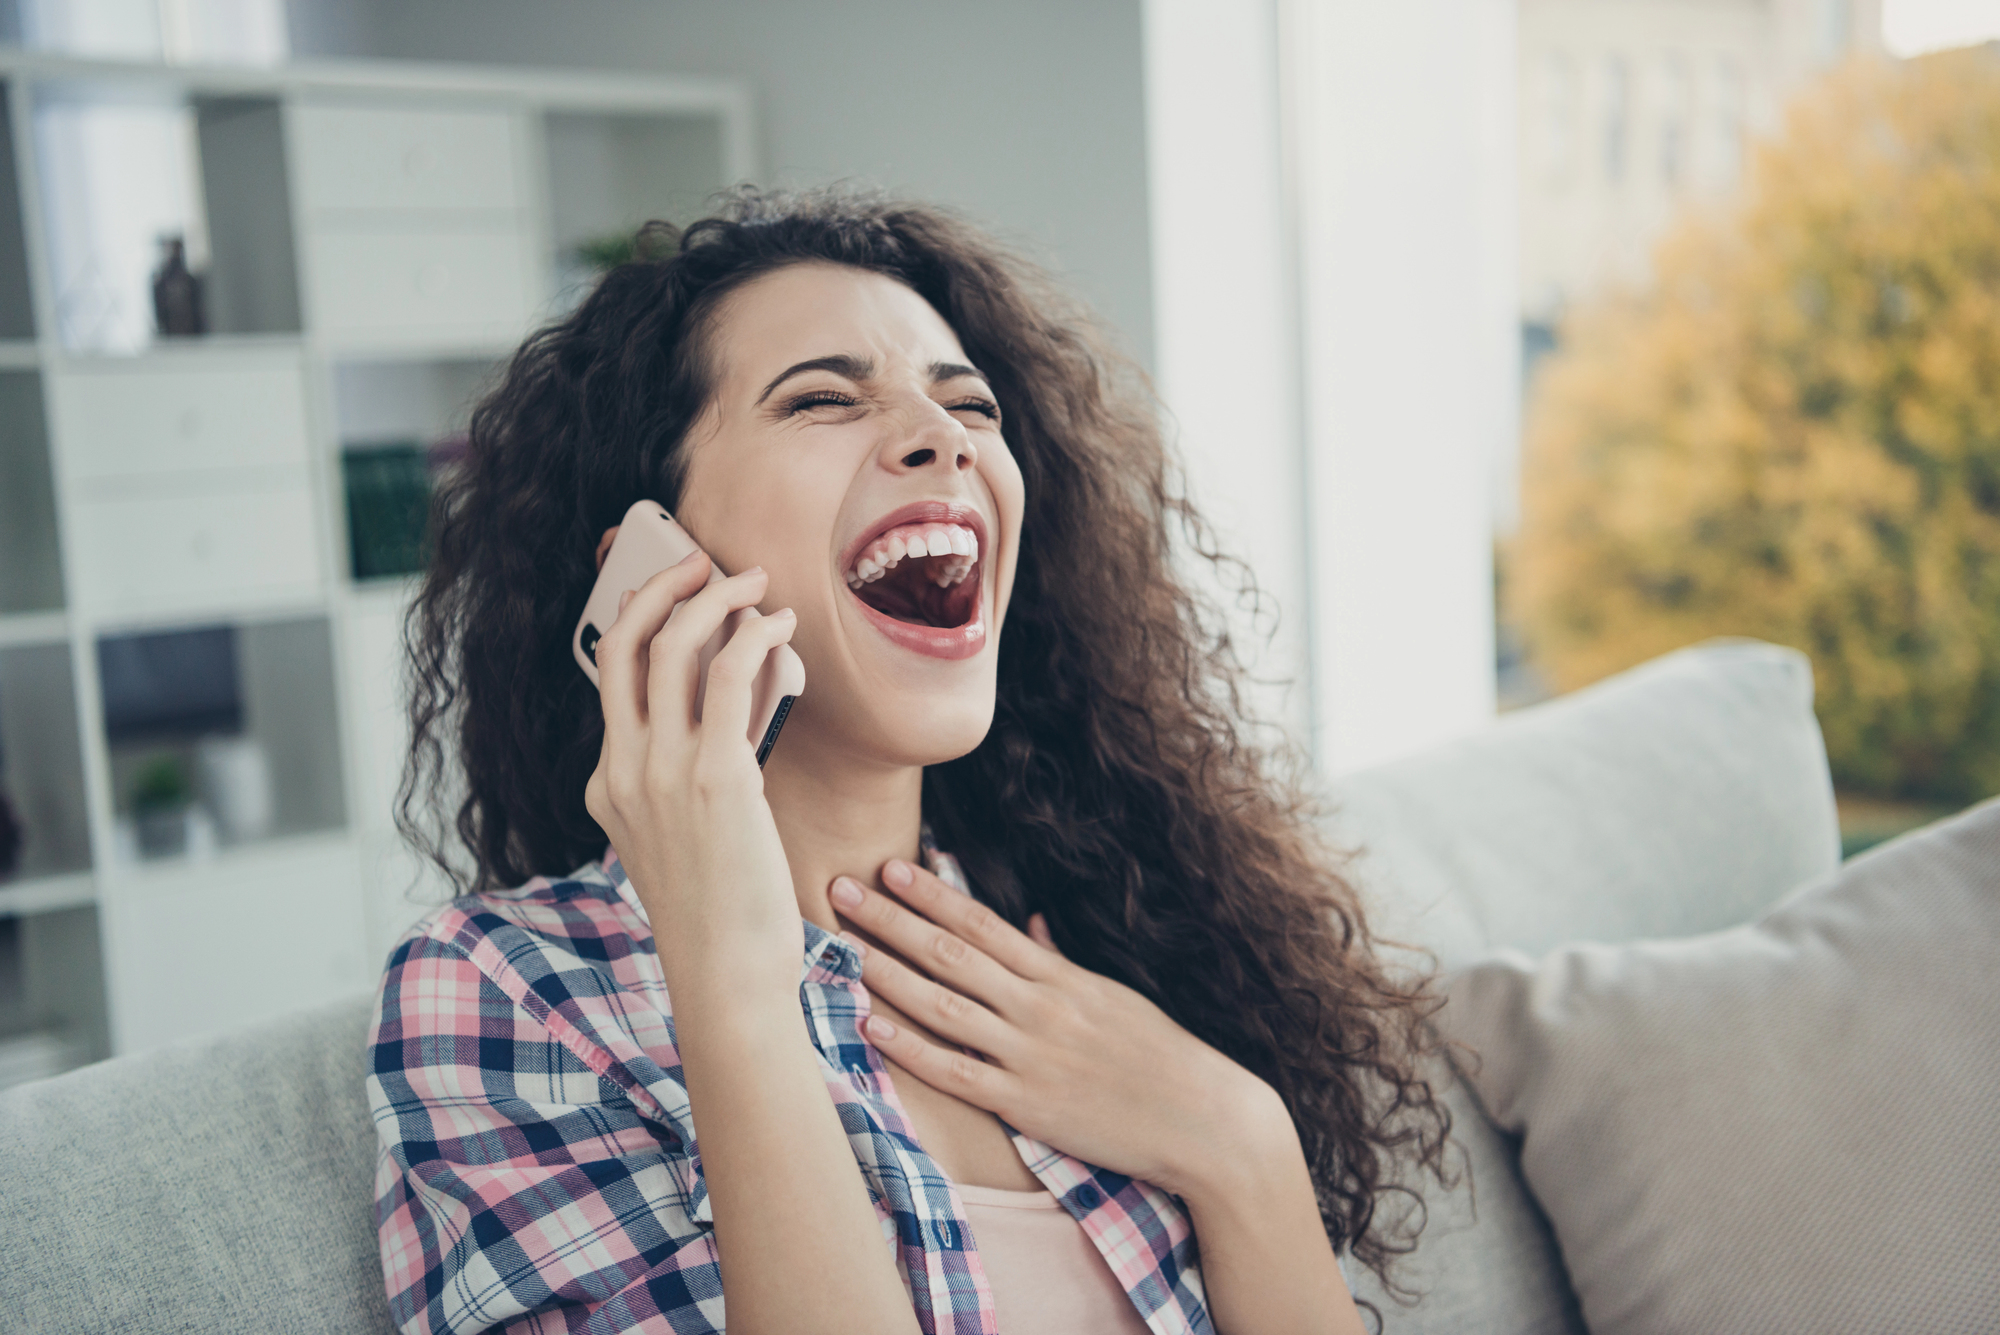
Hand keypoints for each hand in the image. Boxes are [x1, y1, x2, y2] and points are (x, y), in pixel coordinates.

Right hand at [584, 553, 802, 989]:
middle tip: (703, 561)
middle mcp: (623, 770)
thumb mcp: (682, 841)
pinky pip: (727, 676)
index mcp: (607, 786)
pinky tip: (779, 627)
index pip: (611, 679)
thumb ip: (688, 783)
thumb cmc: (721, 915)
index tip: (675, 592)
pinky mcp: (715, 777)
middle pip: (627, 644)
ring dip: (718, 598)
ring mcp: (662, 772)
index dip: (640, 620)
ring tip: (756, 584)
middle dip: (663, 585)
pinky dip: (754, 636)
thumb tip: (734, 718)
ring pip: (676, 646)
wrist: (727, 976)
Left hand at [829, 859, 1292, 1199]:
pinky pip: (956, 1071)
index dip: (933, 893)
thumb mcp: (1113, 996)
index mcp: (1060, 976)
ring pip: (943, 1004)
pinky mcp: (1026, 1103)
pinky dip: (911, 1048)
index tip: (893, 866)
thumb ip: (1062, 961)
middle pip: (950, 953)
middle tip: (840, 889)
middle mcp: (1039, 1006)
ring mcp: (1029, 1054)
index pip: (983, 922)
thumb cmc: (1159, 1055)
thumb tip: (1031, 924)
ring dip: (887, 972)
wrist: (1203, 1118)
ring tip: (842, 947)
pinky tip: (873, 1026)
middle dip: (891, 919)